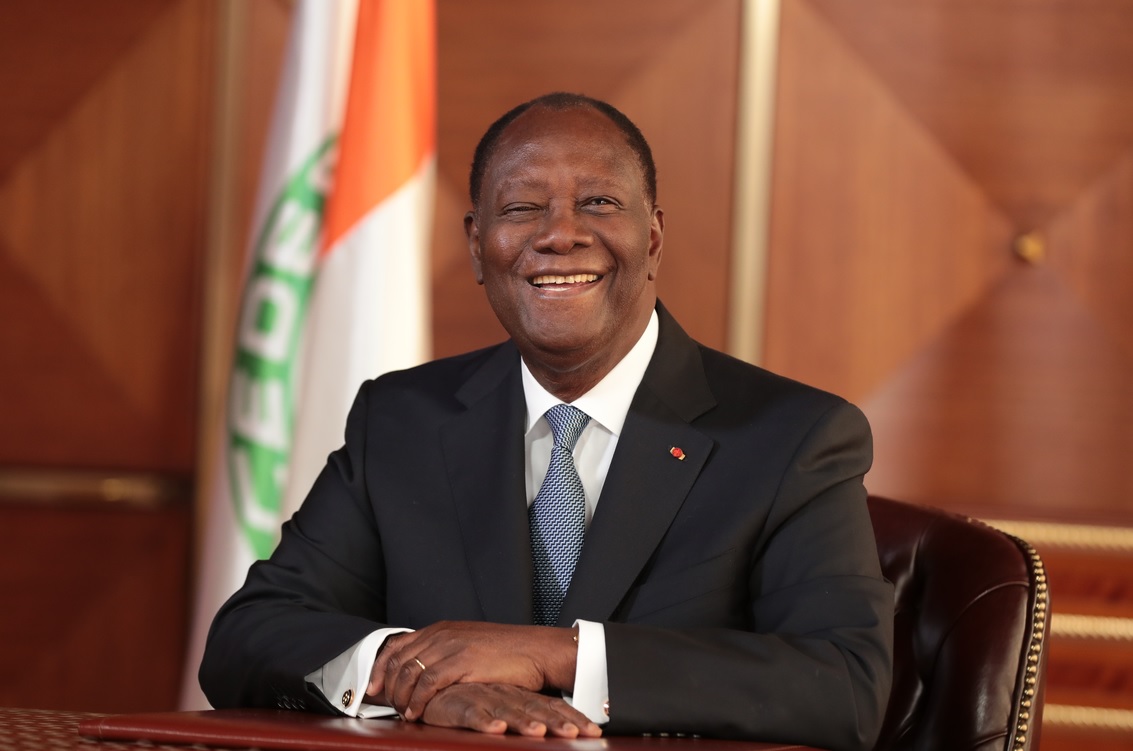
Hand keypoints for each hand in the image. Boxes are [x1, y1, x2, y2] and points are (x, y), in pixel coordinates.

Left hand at [367, 621, 576, 720]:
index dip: (381, 667)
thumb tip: (427, 672)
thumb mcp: (470, 646)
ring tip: (402, 713)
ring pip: (409, 672)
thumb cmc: (507, 653)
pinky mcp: (463, 662)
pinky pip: (428, 683)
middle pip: (399, 660)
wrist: (536, 650)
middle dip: (387, 686)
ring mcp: (452, 646)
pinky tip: (416, 713)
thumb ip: (447, 654)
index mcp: (442, 629)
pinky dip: (417, 700)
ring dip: (401, 696)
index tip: (374, 686)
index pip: (398, 645)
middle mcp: (442, 634)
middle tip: (386, 705)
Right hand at [420, 683, 600, 737]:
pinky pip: (474, 714)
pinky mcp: (460, 704)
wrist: (439, 683)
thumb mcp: (505, 705)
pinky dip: (485, 722)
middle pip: (537, 711)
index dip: (573, 719)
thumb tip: (553, 728)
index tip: (593, 732)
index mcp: (521, 696)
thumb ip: (526, 714)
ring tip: (539, 733)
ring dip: (524, 723)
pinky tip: (496, 728)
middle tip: (576, 734)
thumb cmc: (473, 697)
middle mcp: (507, 696)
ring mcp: (485, 698)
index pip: (553, 708)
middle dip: (558, 723)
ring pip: (508, 711)